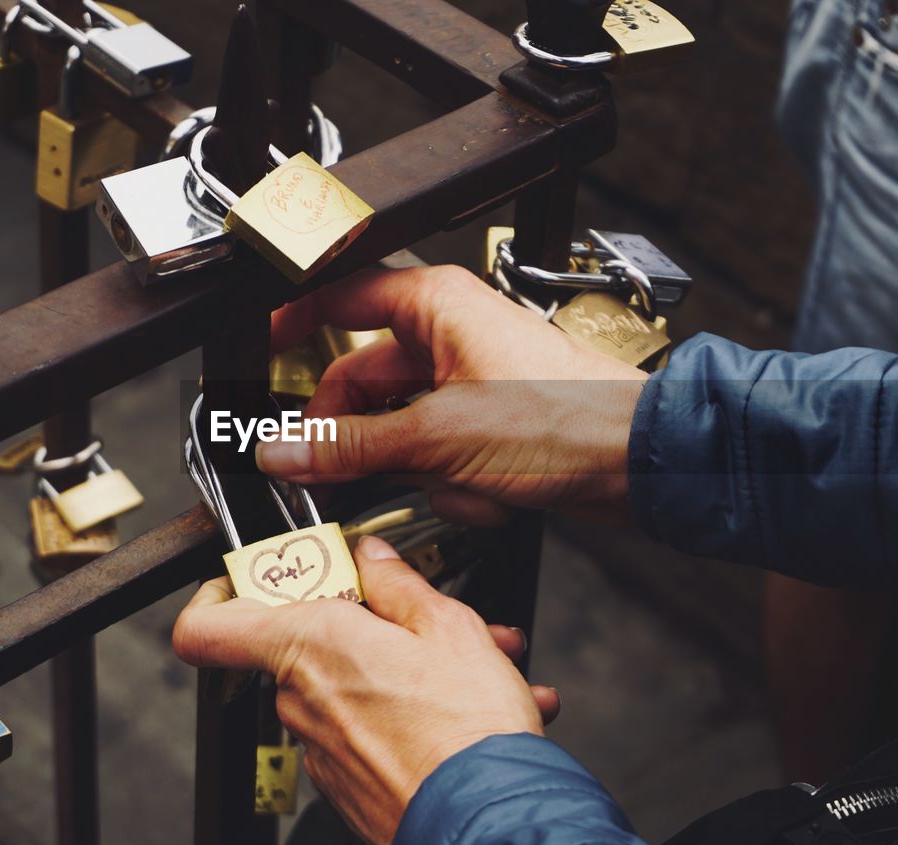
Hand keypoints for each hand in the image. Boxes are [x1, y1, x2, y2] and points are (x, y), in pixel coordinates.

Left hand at [172, 536, 558, 844]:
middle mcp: (302, 700)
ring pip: (351, 685)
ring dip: (408, 669)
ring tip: (483, 667)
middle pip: (305, 644)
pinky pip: (371, 730)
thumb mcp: (447, 626)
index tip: (258, 577)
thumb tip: (372, 559)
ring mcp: (323, 749)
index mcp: (310, 646)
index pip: (206, 629)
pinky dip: (414, 715)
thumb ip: (398, 582)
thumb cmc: (466, 732)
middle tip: (426, 618)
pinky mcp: (350, 785)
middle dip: (369, 623)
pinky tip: (474, 711)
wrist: (488, 826)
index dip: (219, 596)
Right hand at [259, 265, 647, 524]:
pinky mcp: (486, 425)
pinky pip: (435, 456)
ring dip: (421, 471)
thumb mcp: (437, 436)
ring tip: (458, 483)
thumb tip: (283, 450)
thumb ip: (349, 445)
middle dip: (360, 438)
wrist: (639, 463)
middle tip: (325, 472)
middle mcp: (448, 335)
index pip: (339, 296)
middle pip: (361, 382)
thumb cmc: (567, 418)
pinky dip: (454, 485)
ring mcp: (468, 382)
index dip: (293, 320)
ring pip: (399, 430)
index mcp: (435, 305)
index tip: (259, 350)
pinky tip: (489, 495)